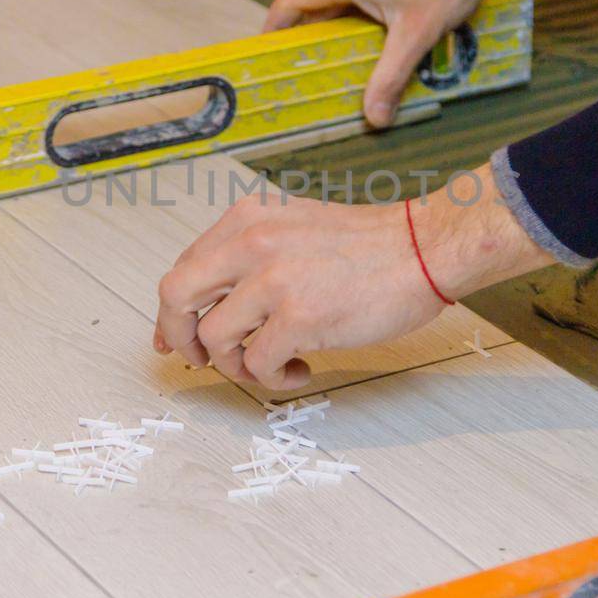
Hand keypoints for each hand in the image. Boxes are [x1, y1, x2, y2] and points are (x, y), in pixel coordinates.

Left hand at [152, 166, 551, 390]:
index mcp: (247, 219)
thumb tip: (214, 305)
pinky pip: (257, 365)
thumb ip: (252, 255)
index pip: (184, 267)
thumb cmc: (369, 245)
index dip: (174, 311)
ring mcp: (272, 280)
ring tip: (271, 365)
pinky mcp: (298, 317)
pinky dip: (272, 378)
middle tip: (202, 360)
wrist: (423, 248)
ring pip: (214, 339)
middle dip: (180, 337)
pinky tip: (299, 369)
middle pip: (176, 297)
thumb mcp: (295, 228)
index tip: (174, 338)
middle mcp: (251, 243)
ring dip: (237, 365)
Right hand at [266, 0, 583, 126]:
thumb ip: (390, 78)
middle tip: (310, 58)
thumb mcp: (416, 36)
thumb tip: (375, 117)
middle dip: (309, 28)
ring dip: (338, 15)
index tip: (270, 48)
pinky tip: (382, 21)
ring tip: (347, 47)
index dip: (275, 23)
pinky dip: (359, 1)